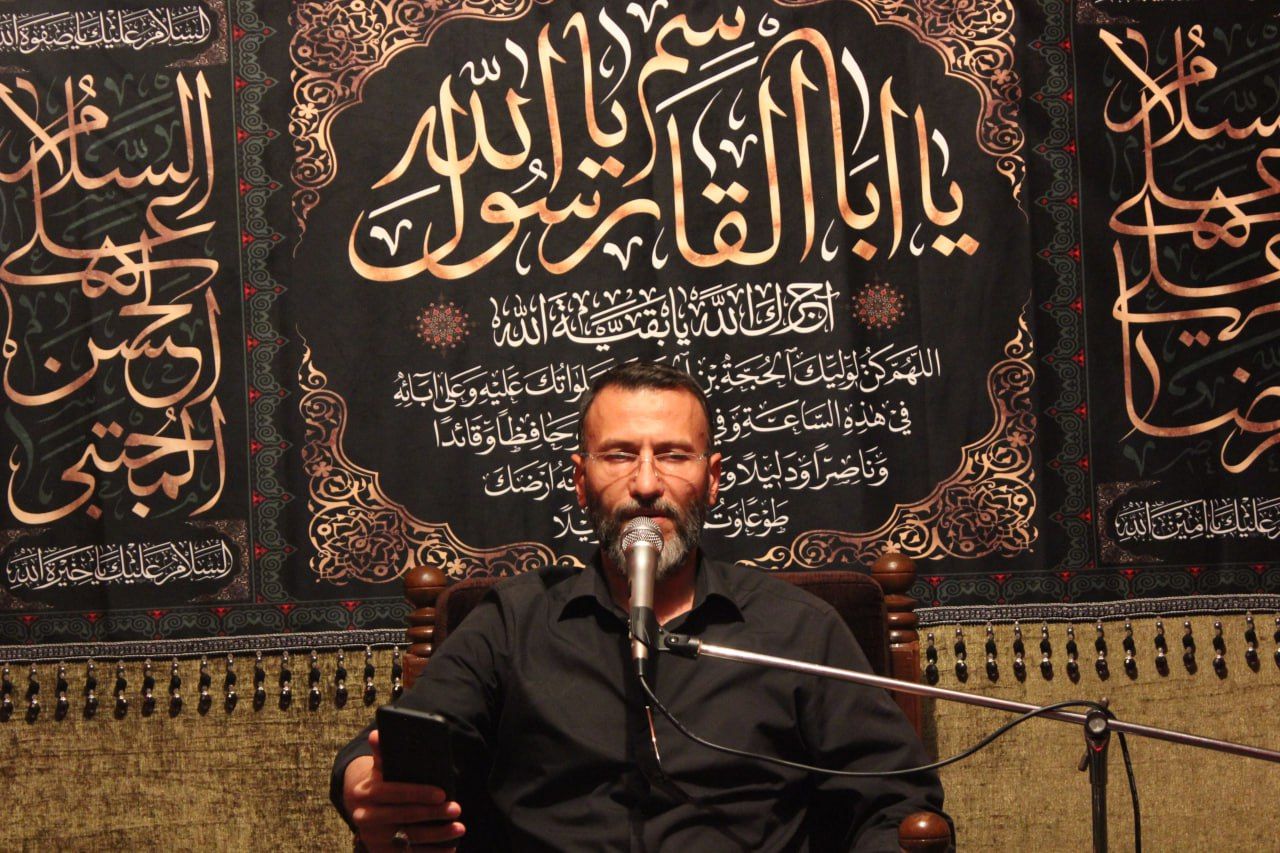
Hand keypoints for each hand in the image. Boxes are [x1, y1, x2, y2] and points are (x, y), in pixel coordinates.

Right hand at [344, 729, 465, 851]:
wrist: (361, 807)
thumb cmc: (380, 782)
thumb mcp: (380, 767)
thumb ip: (383, 753)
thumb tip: (378, 733)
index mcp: (367, 793)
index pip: (396, 793)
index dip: (420, 793)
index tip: (442, 793)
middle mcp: (365, 817)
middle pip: (405, 817)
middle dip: (433, 814)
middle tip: (457, 809)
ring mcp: (373, 838)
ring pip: (410, 838)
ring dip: (438, 835)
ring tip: (459, 828)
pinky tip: (450, 847)